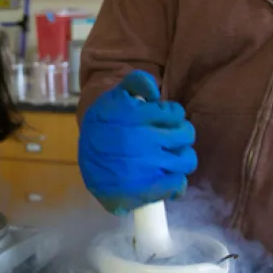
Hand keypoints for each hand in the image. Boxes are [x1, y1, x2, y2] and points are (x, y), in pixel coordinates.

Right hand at [79, 70, 196, 215]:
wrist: (84, 161)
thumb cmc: (101, 126)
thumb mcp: (113, 97)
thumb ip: (136, 83)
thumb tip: (157, 92)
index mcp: (136, 116)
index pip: (175, 113)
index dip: (172, 115)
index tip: (164, 121)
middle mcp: (144, 140)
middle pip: (186, 135)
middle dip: (180, 134)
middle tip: (169, 138)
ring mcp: (147, 166)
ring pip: (187, 160)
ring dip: (182, 157)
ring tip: (170, 157)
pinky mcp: (147, 189)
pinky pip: (178, 184)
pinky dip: (177, 182)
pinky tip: (168, 177)